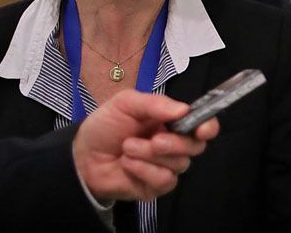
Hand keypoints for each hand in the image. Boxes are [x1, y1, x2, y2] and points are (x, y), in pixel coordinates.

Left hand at [73, 90, 218, 202]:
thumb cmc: (106, 125)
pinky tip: (128, 164)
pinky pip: (164, 180)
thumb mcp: (126, 103)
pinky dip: (144, 170)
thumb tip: (184, 110)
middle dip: (175, 143)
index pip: (203, 124)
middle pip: (195, 147)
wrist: (82, 155)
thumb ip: (155, 104)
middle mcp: (174, 144)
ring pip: (179, 164)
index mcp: (172, 121)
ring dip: (150, 156)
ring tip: (127, 148)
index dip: (208, 126)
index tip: (202, 129)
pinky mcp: (156, 186)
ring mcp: (166, 167)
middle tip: (155, 139)